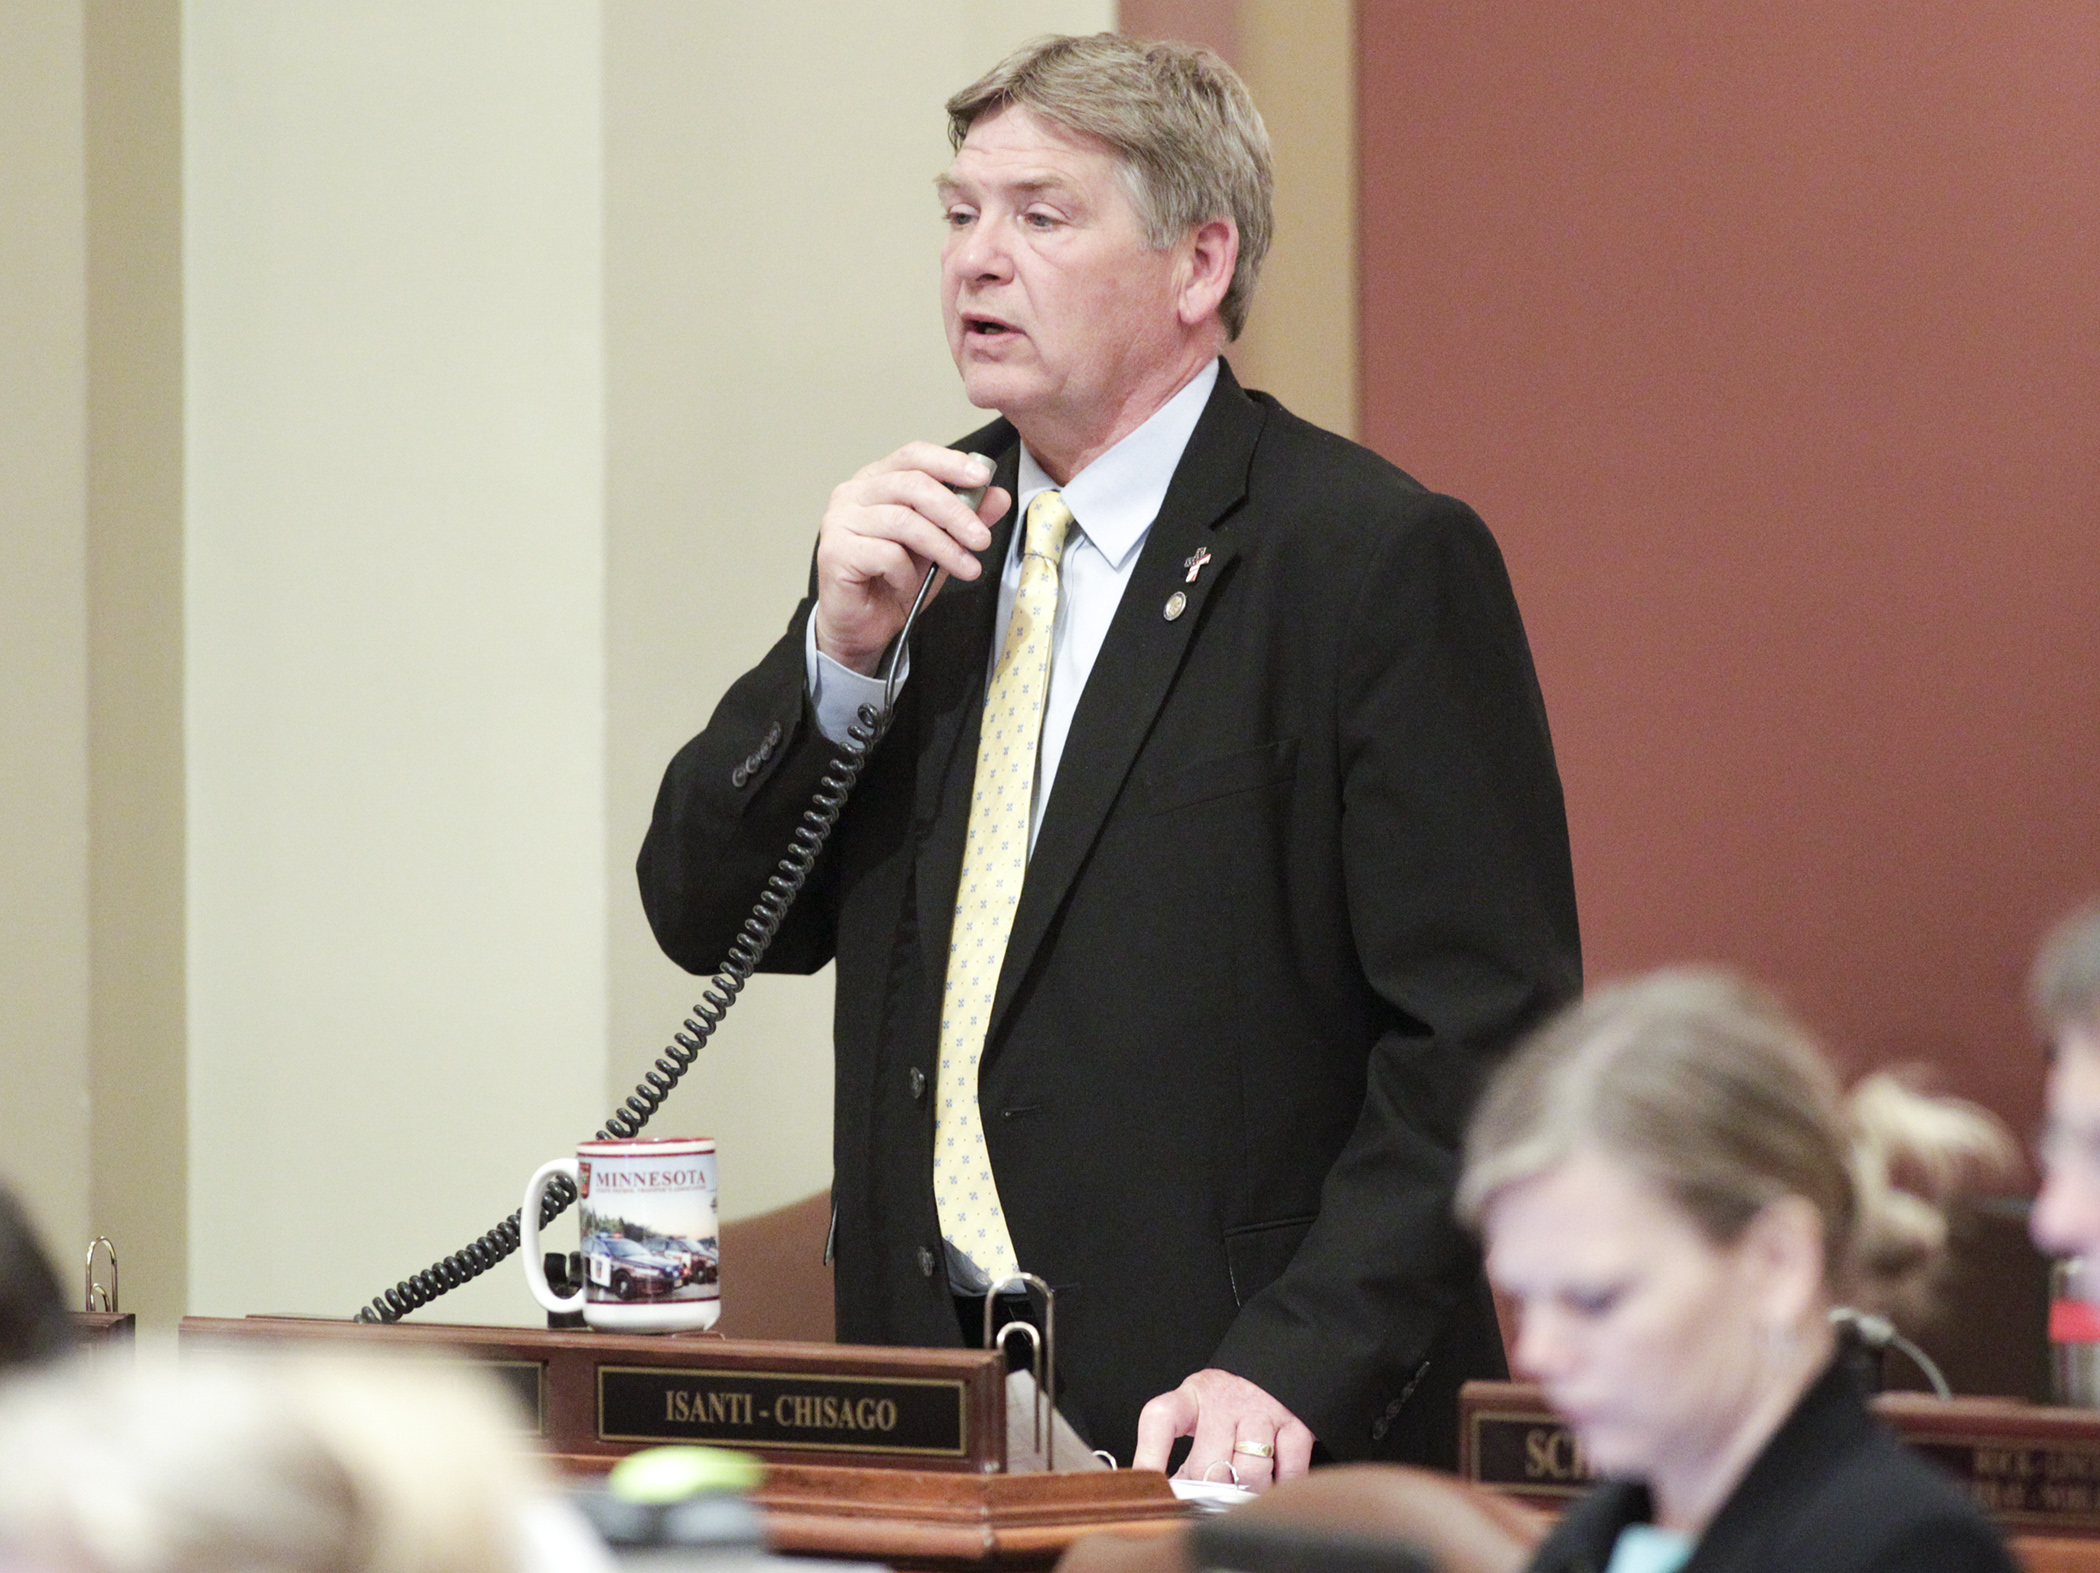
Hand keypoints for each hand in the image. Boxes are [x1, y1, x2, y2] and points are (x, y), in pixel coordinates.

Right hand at [813, 443, 1009, 674]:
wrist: (863, 628)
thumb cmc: (895, 582)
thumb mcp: (940, 547)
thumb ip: (965, 520)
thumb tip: (998, 496)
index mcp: (876, 481)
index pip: (913, 455)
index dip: (949, 462)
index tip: (982, 478)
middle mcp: (853, 494)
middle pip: (912, 485)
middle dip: (956, 512)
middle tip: (982, 539)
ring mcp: (839, 521)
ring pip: (903, 521)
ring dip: (942, 547)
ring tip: (965, 569)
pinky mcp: (835, 551)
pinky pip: (886, 553)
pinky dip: (907, 573)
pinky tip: (907, 586)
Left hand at [1132, 1368, 1313, 1493]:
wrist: (1276, 1376)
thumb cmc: (1229, 1409)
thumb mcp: (1200, 1419)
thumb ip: (1187, 1461)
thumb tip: (1171, 1506)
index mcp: (1192, 1397)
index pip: (1161, 1419)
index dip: (1150, 1454)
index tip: (1146, 1484)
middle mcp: (1225, 1400)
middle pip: (1208, 1465)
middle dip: (1209, 1492)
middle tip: (1212, 1498)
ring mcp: (1262, 1410)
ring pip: (1250, 1472)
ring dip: (1248, 1492)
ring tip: (1246, 1488)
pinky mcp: (1296, 1424)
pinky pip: (1289, 1474)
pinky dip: (1283, 1487)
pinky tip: (1276, 1478)